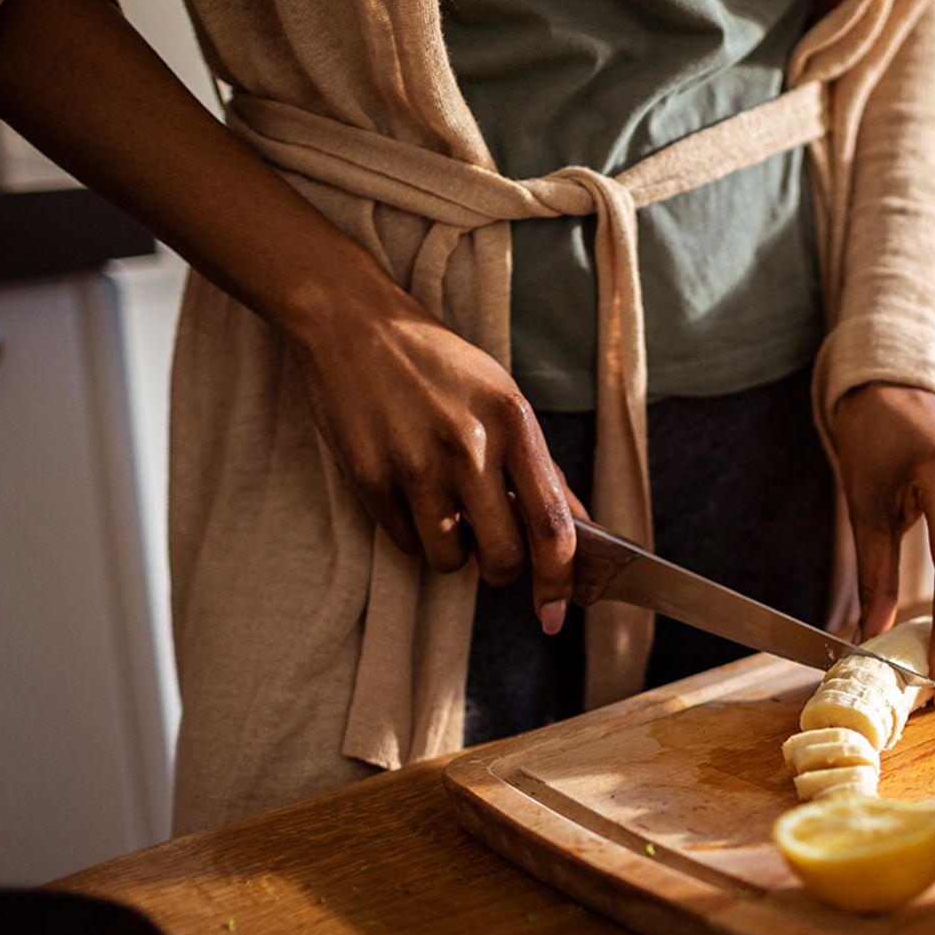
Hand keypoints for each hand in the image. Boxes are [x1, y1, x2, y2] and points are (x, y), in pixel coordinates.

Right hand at [289, 291, 582, 633]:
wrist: (354, 323)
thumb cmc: (438, 364)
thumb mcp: (504, 399)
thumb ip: (542, 468)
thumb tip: (580, 526)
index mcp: (515, 423)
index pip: (553, 526)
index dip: (559, 581)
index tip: (556, 612)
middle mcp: (470, 447)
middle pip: (504, 557)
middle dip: (502, 570)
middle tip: (492, 548)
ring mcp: (417, 464)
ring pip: (450, 560)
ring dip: (453, 553)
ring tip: (445, 511)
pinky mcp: (370, 477)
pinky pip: (405, 543)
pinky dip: (413, 534)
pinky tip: (409, 494)